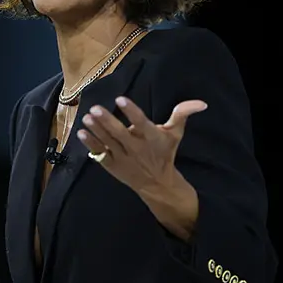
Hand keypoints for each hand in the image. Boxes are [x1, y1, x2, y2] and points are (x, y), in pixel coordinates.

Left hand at [76, 96, 207, 193]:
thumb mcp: (175, 134)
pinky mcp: (112, 165)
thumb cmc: (165, 153)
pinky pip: (99, 153)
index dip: (132, 112)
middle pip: (120, 134)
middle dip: (107, 122)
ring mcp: (122, 158)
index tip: (121, 99)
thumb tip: (201, 103)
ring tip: (87, 117)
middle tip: (95, 109)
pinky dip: (90, 144)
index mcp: (151, 138)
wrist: (157, 183)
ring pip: (107, 142)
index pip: (141, 123)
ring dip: (96, 130)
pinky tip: (80, 133)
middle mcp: (136, 148)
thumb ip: (182, 115)